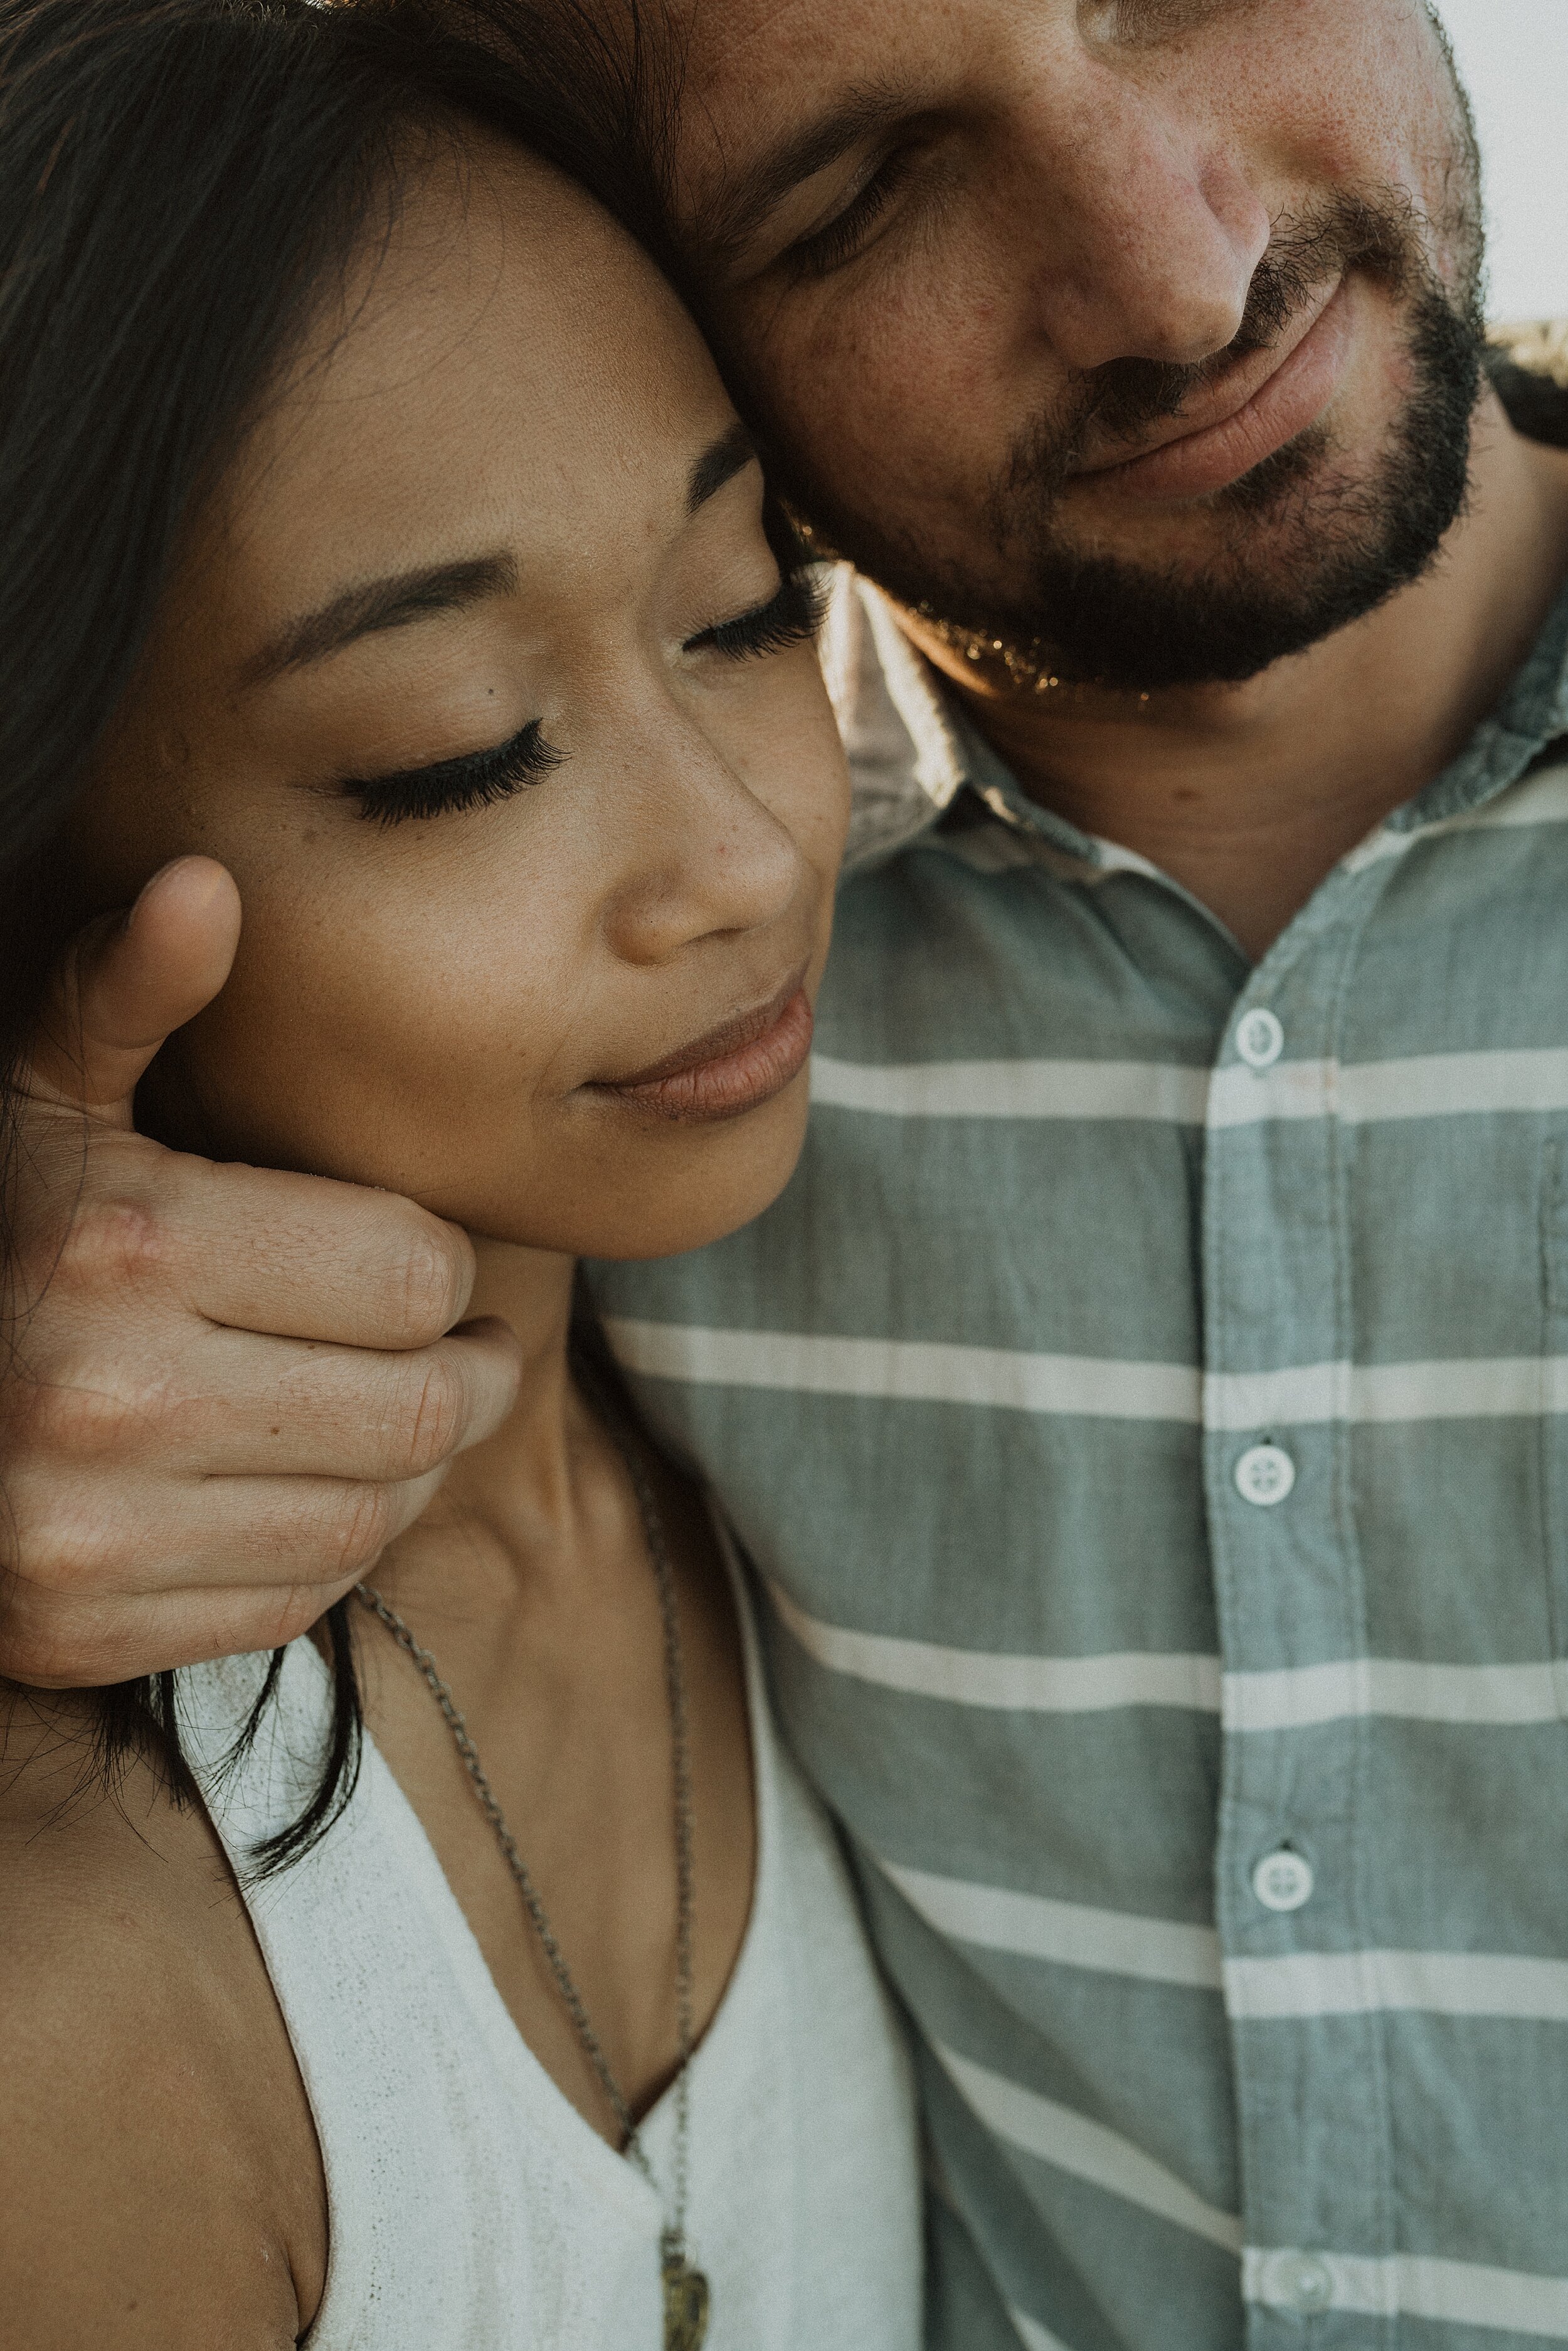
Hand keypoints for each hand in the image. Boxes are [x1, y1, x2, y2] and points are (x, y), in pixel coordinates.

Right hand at [0, 858, 521, 1685]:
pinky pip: (300, 1600)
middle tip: (461, 1348)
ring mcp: (93, 1534)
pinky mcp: (89, 1631)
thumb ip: (124, 995)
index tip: (429, 1267)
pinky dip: (334, 1546)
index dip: (443, 1269)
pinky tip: (311, 1487)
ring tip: (399, 1412)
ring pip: (375, 1513)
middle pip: (417, 1405)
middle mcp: (109, 1398)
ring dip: (414, 1464)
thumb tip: (208, 882)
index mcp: (126, 1245)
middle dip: (464, 1373)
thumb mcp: (37, 1099)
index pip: (413, 1274)